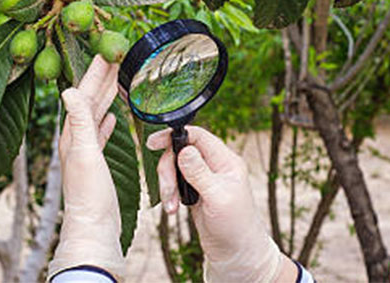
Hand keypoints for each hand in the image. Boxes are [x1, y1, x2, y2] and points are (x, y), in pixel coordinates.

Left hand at [48, 56, 125, 278]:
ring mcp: (85, 151)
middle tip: (113, 53)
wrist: (93, 230)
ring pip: (95, 114)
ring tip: (115, 78)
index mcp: (72, 134)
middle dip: (100, 77)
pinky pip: (100, 134)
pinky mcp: (95, 163)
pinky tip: (112, 117)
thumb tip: (68, 89)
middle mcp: (75, 139)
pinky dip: (105, 121)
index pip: (83, 93)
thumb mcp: (85, 154)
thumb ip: (80, 122)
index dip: (94, 71)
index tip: (105, 47)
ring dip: (104, 95)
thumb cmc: (90, 196)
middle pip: (89, 100)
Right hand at [147, 126, 296, 282]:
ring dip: (167, 185)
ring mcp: (203, 179)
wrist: (235, 253)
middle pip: (181, 152)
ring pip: (175, 168)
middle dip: (168, 171)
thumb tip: (184, 150)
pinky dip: (169, 194)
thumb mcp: (218, 197)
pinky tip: (172, 209)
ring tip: (171, 206)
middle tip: (168, 191)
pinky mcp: (194, 192)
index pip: (198, 137)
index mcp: (226, 161)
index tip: (154, 142)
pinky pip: (174, 183)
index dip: (175, 135)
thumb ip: (200, 172)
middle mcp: (215, 166)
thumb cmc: (235, 226)